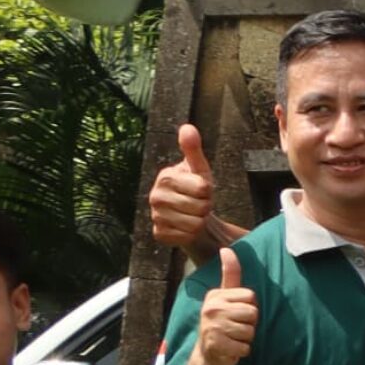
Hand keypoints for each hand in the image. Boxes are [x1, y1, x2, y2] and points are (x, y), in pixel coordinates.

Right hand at [146, 124, 222, 250]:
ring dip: (201, 221)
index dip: (209, 191)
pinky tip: (187, 227)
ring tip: (195, 215)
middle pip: (201, 207)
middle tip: (199, 204)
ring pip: (196, 224)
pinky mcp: (159, 234)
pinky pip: (187, 237)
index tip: (203, 190)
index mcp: (165, 177)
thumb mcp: (199, 169)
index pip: (204, 188)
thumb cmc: (196, 189)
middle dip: (206, 206)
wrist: (189, 215)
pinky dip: (192, 234)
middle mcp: (155, 196)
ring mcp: (155, 216)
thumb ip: (193, 149)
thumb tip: (187, 127)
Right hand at [190, 247, 256, 364]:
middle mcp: (211, 308)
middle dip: (249, 324)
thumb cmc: (221, 322)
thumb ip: (230, 274)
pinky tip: (230, 348)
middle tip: (234, 327)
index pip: (251, 296)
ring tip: (232, 337)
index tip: (236, 313)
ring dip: (245, 338)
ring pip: (250, 331)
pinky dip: (242, 351)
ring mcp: (212, 327)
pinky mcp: (216, 345)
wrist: (208, 353)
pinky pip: (245, 347)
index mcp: (215, 296)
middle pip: (253, 313)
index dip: (249, 307)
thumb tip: (227, 249)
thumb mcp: (224, 296)